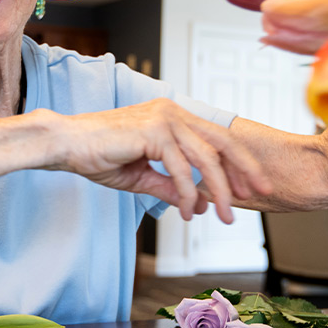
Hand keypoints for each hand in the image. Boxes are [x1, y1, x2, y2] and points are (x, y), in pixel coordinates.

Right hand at [52, 99, 270, 222]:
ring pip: (207, 158)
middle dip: (246, 170)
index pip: (216, 138)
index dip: (238, 162)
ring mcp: (165, 119)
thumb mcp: (142, 176)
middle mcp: (173, 112)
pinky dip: (189, 194)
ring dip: (220, 191)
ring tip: (225, 216)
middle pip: (223, 142)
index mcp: (173, 116)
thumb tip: (196, 204)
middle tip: (262, 194)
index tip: (251, 187)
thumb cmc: (98, 154)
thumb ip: (170, 185)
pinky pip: (181, 169)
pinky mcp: (153, 131)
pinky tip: (189, 211)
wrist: (66, 144)